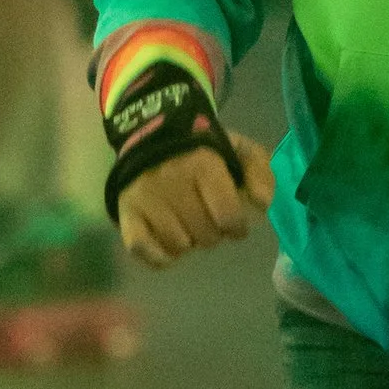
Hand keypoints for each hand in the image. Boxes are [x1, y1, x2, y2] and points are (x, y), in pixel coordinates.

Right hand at [115, 133, 274, 267]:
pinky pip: (142, 249)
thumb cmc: (202, 150)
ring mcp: (146, 199)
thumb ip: (260, 173)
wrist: (152, 134)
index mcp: (203, 165)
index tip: (234, 222)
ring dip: (188, 242)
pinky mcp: (126, 212)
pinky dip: (158, 254)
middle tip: (207, 219)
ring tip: (186, 224)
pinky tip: (167, 244)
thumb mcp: (238, 150)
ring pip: (178, 246)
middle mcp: (172, 181)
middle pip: (205, 236)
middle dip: (213, 233)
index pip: (228, 217)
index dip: (237, 227)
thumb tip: (262, 204)